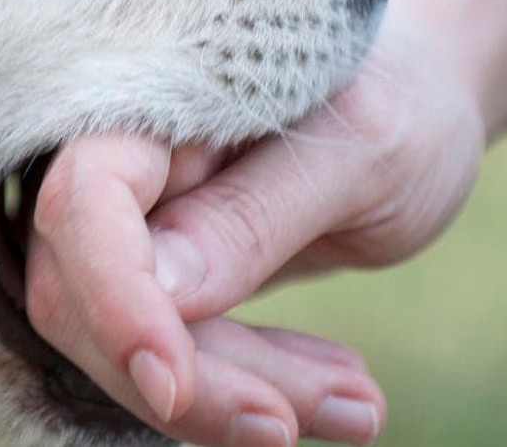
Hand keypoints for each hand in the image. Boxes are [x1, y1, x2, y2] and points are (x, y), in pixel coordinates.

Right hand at [25, 9, 485, 445]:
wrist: (421, 93)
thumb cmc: (398, 95)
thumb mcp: (360, 149)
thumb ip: (254, 214)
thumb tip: (158, 292)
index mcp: (151, 100)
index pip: (84, 201)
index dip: (113, 297)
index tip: (173, 382)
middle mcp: (124, 158)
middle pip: (88, 292)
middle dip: (194, 373)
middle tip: (318, 416)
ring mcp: (141, 219)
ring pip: (136, 338)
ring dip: (239, 391)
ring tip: (362, 407)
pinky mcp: (171, 272)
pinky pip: (183, 348)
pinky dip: (255, 383)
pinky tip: (344, 394)